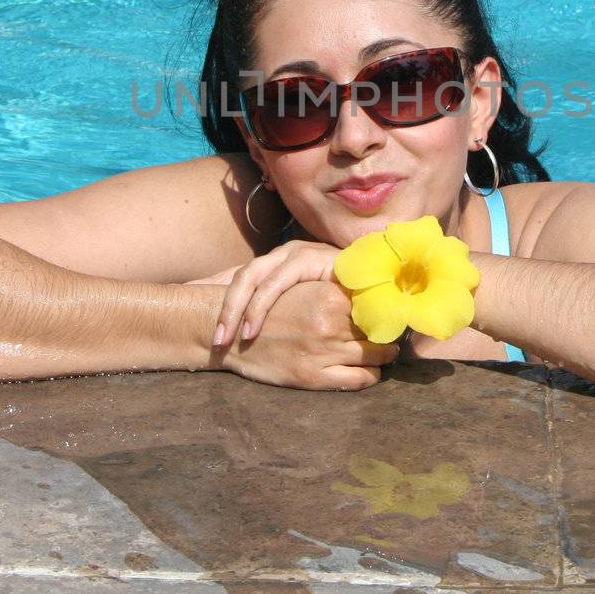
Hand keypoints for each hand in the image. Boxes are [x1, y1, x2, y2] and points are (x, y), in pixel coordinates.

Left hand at [207, 239, 342, 345]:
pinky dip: (264, 303)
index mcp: (278, 262)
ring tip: (238, 337)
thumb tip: (237, 316)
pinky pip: (281, 280)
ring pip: (256, 277)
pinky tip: (257, 325)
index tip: (211, 337)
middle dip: (225, 309)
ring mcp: (300, 253)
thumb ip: (280, 306)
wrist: (382, 270)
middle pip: (242, 277)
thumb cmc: (345, 291)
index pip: (240, 279)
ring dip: (242, 309)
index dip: (222, 306)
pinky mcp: (315, 259)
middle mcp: (285, 253)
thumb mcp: (307, 302)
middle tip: (217, 340)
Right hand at [221, 281, 400, 390]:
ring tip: (386, 353)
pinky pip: (359, 379)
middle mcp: (330, 323)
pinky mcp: (313, 377)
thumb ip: (337, 291)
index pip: (376, 303)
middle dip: (389, 332)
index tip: (394, 311)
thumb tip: (375, 294)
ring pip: (375, 356)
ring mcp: (323, 352)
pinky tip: (369, 370)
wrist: (228, 332)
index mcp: (329, 296)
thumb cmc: (267, 307)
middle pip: (380, 330)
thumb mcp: (303, 287)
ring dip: (384, 355)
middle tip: (395, 334)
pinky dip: (371, 375)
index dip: (387, 307)